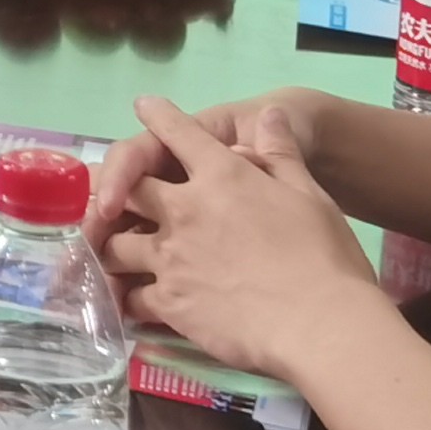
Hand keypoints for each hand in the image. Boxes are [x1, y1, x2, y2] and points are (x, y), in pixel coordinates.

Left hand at [99, 95, 383, 373]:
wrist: (321, 325)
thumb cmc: (325, 258)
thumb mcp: (311, 196)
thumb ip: (282, 154)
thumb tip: (270, 114)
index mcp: (222, 177)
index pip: (180, 134)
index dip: (160, 116)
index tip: (144, 105)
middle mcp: (185, 210)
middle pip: (131, 188)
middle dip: (116, 190)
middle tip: (106, 200)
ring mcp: (171, 257)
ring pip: (117, 244)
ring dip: (113, 247)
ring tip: (111, 256)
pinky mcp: (169, 302)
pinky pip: (133, 297)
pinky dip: (130, 299)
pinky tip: (129, 304)